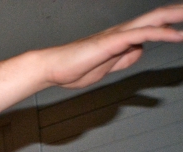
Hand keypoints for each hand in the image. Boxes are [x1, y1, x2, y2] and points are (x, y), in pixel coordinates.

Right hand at [41, 5, 182, 89]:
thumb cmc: (73, 69)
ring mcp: (119, 34)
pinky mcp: (113, 41)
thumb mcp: (107, 68)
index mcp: (122, 38)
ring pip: (155, 19)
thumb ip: (124, 59)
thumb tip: (139, 51)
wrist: (52, 68)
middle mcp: (124, 31)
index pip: (154, 25)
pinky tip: (178, 36)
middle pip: (159, 16)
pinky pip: (143, 34)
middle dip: (180, 12)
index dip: (173, 22)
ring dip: (177, 15)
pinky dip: (162, 33)